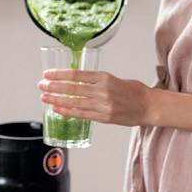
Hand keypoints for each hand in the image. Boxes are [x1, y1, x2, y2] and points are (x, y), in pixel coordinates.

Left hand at [38, 69, 154, 126]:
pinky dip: (67, 112)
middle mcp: (102, 91)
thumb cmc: (134, 91)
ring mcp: (103, 105)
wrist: (150, 107)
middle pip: (72, 88)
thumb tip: (78, 81)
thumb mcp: (115, 79)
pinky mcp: (104, 117)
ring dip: (57, 100)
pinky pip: (82, 114)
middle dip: (54, 87)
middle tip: (41, 85)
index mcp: (104, 77)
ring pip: (74, 102)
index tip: (47, 74)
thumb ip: (97, 81)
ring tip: (44, 98)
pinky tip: (57, 109)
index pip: (76, 74)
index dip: (59, 75)